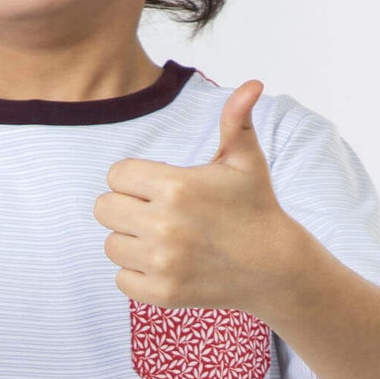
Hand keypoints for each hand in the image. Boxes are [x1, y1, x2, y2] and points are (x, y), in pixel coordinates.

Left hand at [93, 79, 294, 312]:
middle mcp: (164, 224)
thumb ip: (236, 121)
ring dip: (131, 242)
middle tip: (157, 214)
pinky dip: (137, 275)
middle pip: (104, 209)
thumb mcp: (246, 161)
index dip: (135, 180)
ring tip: (163, 240)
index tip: (160, 188)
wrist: (275, 267)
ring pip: (110, 245)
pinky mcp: (162, 293)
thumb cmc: (255, 207)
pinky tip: (165, 265)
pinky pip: (121, 279)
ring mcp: (162, 263)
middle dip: (126, 208)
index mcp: (176, 186)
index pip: (116, 175)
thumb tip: (253, 85)